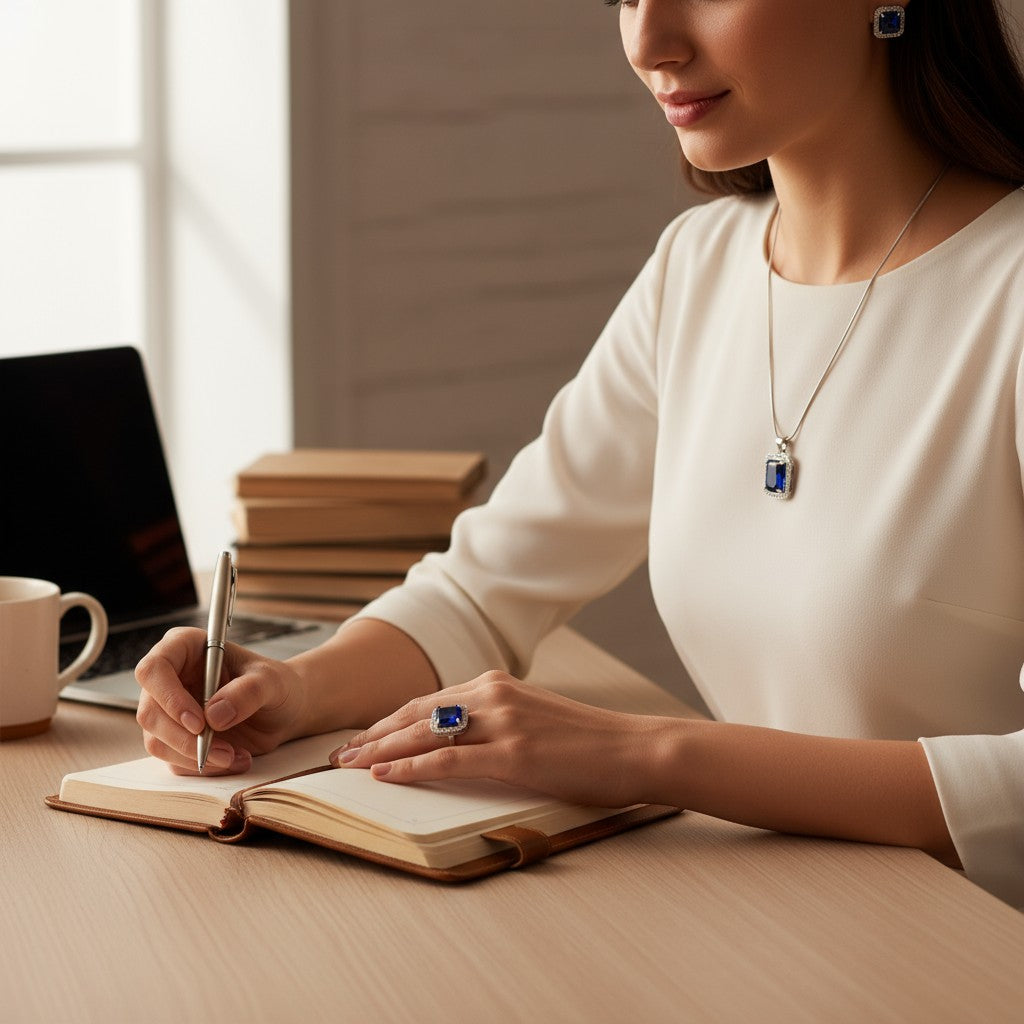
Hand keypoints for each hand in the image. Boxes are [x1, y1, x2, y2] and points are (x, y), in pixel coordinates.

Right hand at [135, 627, 307, 775]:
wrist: (283, 710)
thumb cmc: (275, 684)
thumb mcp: (271, 681)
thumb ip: (248, 691)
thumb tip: (213, 715)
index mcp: (185, 648)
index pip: (154, 669)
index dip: (169, 698)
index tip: (199, 722)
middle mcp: (170, 678)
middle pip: (150, 713)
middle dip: (185, 739)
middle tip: (223, 751)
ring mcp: (169, 710)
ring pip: (157, 741)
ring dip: (195, 757)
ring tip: (234, 756)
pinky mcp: (176, 737)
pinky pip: (174, 759)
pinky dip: (203, 766)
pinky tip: (235, 758)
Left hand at [330, 671, 667, 807]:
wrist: (634, 748)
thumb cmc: (589, 742)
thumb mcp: (534, 719)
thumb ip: (496, 721)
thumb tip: (459, 742)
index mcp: (496, 684)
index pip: (427, 701)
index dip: (390, 721)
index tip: (364, 737)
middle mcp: (493, 693)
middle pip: (416, 713)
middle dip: (373, 734)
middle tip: (340, 753)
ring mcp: (503, 721)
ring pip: (423, 734)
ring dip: (380, 750)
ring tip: (349, 765)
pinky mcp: (513, 752)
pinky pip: (448, 760)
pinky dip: (411, 767)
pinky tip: (385, 775)